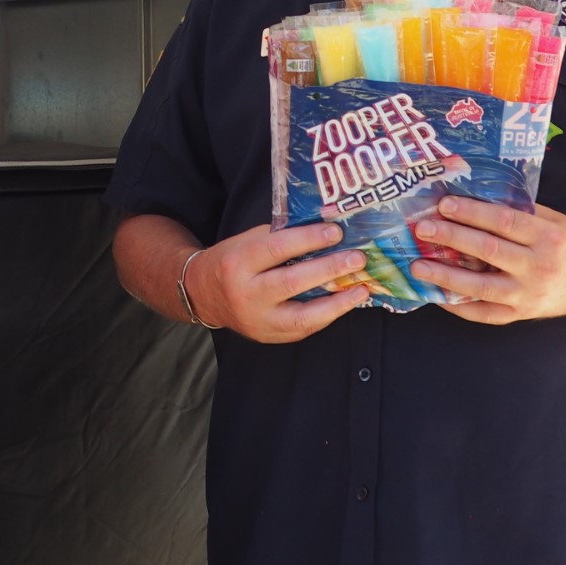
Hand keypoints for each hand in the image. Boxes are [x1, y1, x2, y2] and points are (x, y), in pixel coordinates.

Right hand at [185, 221, 371, 342]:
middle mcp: (246, 294)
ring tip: (361, 288)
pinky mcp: (268, 336)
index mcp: (238, 262)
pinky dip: (327, 315)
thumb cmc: (231, 260)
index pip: (278, 248)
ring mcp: (258, 320)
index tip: (336, 231)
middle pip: (292, 282)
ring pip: (303, 315)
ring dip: (337, 303)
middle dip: (329, 270)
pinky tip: (345, 302)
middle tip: (356, 259)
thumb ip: (281, 236)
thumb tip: (325, 228)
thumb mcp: (248, 241)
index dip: (309, 239)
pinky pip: (304, 328)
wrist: (203, 294)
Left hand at [404, 196, 565, 324]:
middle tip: (423, 229)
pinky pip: (485, 314)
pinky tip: (437, 295)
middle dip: (452, 238)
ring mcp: (529, 295)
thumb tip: (474, 197)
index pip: (503, 222)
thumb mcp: (555, 220)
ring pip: (481, 286)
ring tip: (418, 266)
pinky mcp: (522, 315)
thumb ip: (519, 211)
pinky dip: (459, 306)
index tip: (444, 204)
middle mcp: (539, 267)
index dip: (472, 212)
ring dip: (446, 276)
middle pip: (488, 251)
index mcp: (548, 237)